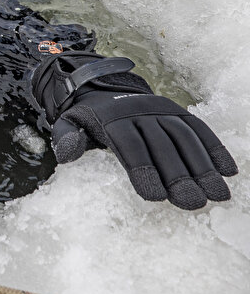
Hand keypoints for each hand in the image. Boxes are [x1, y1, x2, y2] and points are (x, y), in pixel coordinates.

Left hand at [32, 53, 237, 209]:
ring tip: (218, 195)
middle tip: (193, 203)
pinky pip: (199, 129)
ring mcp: (162, 110)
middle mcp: (140, 112)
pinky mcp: (178, 111)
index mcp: (112, 119)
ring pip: (185, 138)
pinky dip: (215, 148)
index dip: (143, 171)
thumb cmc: (86, 120)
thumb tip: (68, 155)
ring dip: (204, 166)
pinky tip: (228, 171)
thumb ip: (65, 139)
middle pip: (162, 145)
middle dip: (179, 175)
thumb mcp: (67, 124)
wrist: (102, 90)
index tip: (156, 198)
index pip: (130, 147)